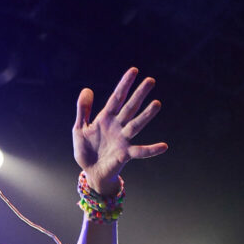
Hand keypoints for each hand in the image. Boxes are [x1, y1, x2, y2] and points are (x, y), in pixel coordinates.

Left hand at [73, 67, 166, 195]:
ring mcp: (122, 140)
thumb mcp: (79, 128)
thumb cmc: (86, 151)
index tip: (134, 70)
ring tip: (157, 103)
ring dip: (146, 115)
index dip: (125, 84)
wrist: (90, 172)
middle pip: (130, 107)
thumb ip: (83, 110)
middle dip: (139, 94)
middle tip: (151, 81)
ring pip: (136, 125)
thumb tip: (87, 89)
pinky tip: (163, 146)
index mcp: (106, 118)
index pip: (117, 97)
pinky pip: (140, 151)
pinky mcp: (125, 154)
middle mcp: (117, 126)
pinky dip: (151, 150)